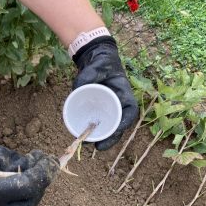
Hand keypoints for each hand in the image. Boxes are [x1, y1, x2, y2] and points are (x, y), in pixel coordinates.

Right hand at [0, 125, 58, 205]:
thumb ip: (8, 160)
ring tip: (34, 165)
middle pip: (27, 205)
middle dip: (41, 184)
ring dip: (33, 189)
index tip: (46, 156)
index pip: (27, 187)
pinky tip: (20, 173)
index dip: (42, 172)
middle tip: (44, 162)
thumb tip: (28, 165)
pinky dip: (20, 192)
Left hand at [73, 36, 138, 150]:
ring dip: (101, 138)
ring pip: (108, 127)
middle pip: (118, 125)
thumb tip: (76, 88)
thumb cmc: (102, 62)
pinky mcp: (100, 109)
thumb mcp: (97, 65)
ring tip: (89, 144)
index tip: (115, 132)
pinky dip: (94, 131)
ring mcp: (110, 108)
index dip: (123, 126)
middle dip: (110, 138)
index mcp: (125, 95)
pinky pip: (99, 122)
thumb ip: (88, 74)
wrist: (96, 58)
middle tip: (98, 146)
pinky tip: (84, 137)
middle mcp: (119, 105)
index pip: (129, 114)